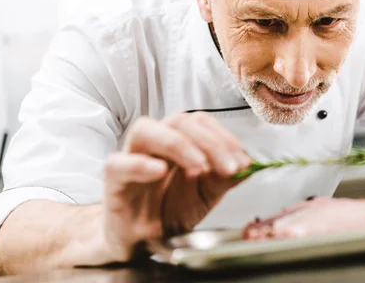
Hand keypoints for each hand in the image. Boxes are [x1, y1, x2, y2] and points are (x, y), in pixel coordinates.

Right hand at [101, 112, 250, 261]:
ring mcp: (131, 156)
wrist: (142, 241)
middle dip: (209, 142)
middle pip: (178, 122)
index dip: (223, 137)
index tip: (241, 161)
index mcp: (179, 141)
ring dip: (177, 144)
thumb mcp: (206, 195)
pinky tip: (159, 171)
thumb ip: (226, 178)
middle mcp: (155, 142)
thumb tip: (251, 164)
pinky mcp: (113, 179)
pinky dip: (139, 164)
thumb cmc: (170, 210)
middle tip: (228, 167)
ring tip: (199, 165)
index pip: (201, 123)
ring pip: (146, 130)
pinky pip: (118, 163)